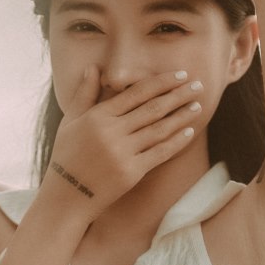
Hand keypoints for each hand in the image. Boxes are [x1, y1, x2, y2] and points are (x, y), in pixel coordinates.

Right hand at [47, 69, 201, 216]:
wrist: (66, 197)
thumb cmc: (66, 157)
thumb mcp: (70, 122)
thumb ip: (83, 94)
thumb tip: (93, 68)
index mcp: (98, 117)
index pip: (136, 93)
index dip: (161, 82)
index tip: (180, 74)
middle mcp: (112, 132)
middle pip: (153, 108)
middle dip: (178, 95)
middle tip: (199, 85)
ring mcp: (123, 153)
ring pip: (160, 129)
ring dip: (182, 116)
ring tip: (198, 105)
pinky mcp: (132, 172)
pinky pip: (160, 152)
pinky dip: (177, 141)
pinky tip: (190, 131)